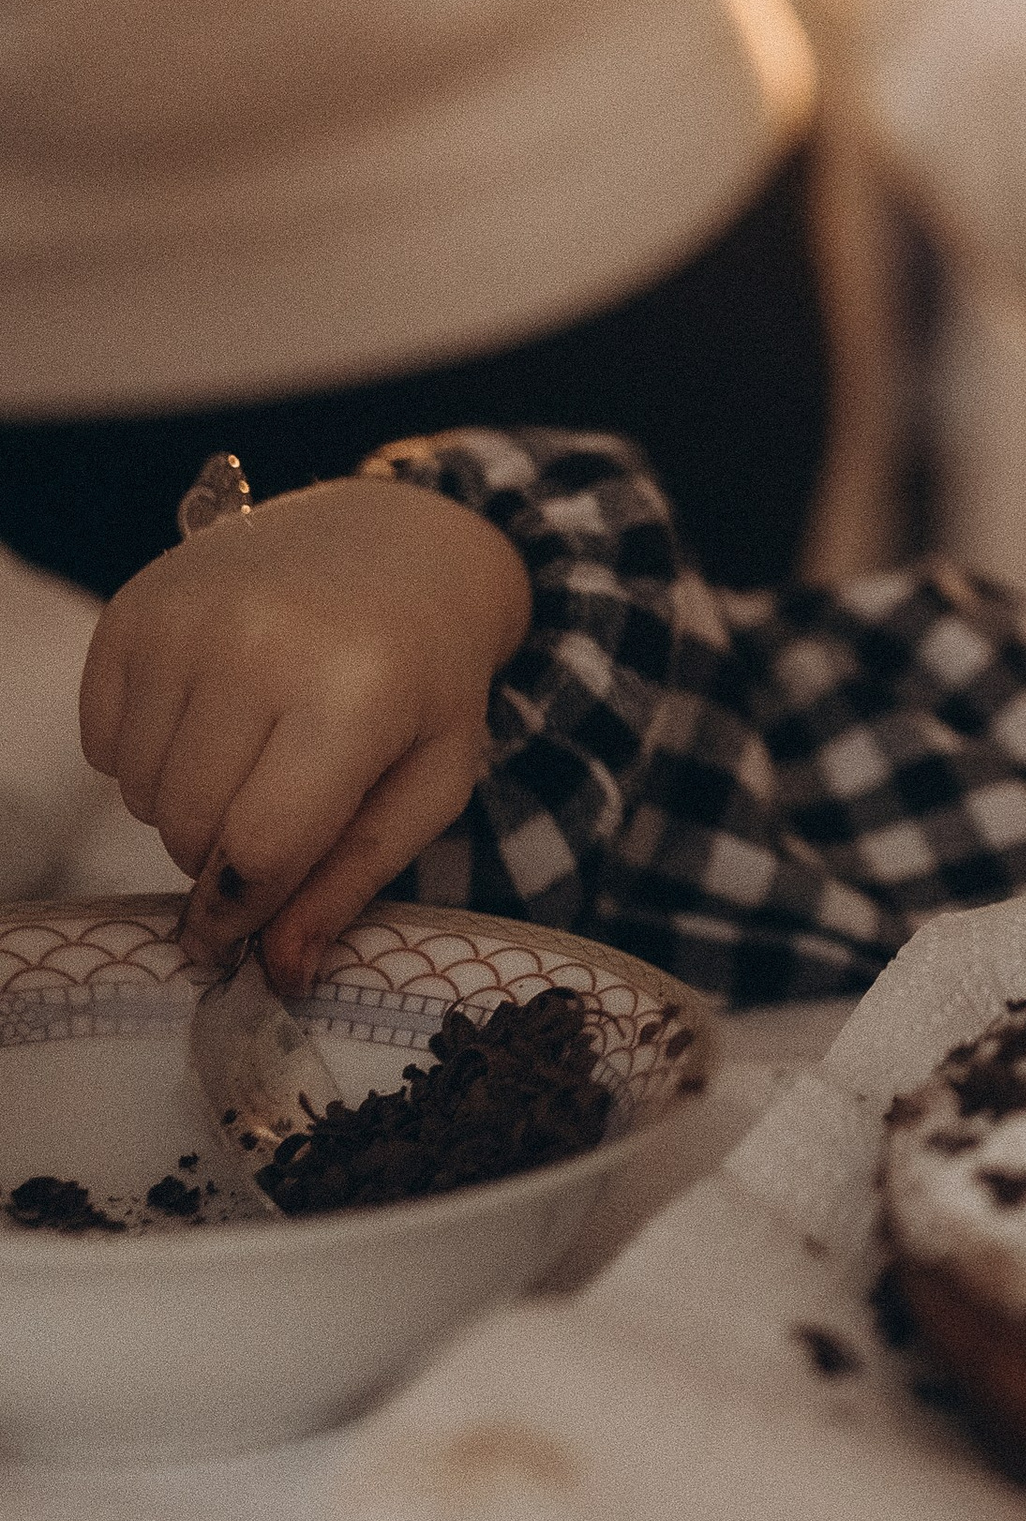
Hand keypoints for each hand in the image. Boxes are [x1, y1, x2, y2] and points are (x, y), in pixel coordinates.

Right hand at [79, 479, 532, 987]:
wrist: (397, 546)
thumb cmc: (426, 680)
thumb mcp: (429, 783)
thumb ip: (353, 880)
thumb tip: (281, 973)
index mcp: (354, 694)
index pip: (258, 848)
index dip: (241, 912)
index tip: (233, 937)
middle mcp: (260, 644)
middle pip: (188, 827)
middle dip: (220, 855)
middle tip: (270, 820)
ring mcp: (187, 618)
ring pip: (137, 792)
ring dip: (182, 807)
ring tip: (248, 762)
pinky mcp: (133, 607)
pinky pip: (101, 742)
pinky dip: (141, 757)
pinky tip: (206, 720)